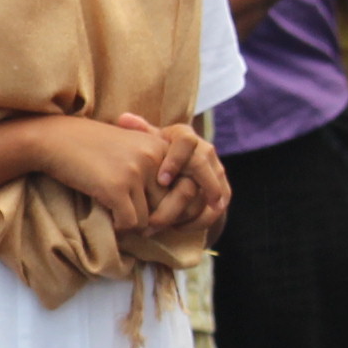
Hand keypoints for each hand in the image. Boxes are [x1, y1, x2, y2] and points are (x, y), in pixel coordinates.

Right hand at [27, 114, 175, 232]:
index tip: (156, 214)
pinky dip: (119, 228)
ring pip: (148, 219)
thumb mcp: (131, 146)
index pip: (184, 188)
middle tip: (135, 222)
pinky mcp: (115, 187)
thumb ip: (155, 166)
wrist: (56, 140)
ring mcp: (135, 172)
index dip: (173, 207)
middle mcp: (153, 157)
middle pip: (168, 207)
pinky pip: (129, 223)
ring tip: (117, 217)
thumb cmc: (92, 147)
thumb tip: (176, 206)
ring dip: (132, 224)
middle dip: (153, 220)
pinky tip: (108, 219)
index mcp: (160, 147)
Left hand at [118, 113, 231, 237]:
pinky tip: (178, 228)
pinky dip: (199, 221)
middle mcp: (205, 150)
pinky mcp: (224, 191)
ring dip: (189, 212)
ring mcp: (217, 171)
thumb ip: (139, 131)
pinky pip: (217, 209)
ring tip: (167, 226)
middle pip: (202, 168)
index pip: (186, 142)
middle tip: (164, 212)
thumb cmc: (157, 152)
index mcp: (185, 136)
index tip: (160, 180)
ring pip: (211, 191)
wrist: (182, 166)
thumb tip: (124, 118)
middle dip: (184, 192)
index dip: (175, 161)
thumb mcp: (149, 141)